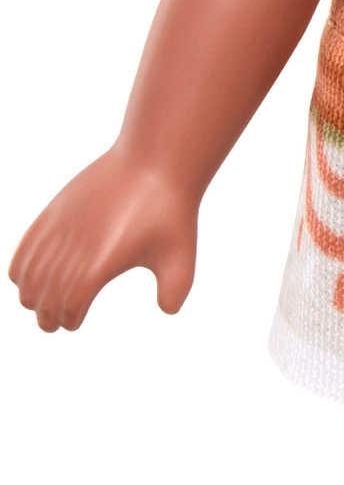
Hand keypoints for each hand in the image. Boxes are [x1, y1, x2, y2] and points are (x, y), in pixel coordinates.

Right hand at [8, 149, 197, 331]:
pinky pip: (26, 245)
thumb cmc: (170, 210)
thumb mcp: (182, 254)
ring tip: (40, 304)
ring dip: (31, 294)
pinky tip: (26, 279)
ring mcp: (63, 225)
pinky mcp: (56, 210)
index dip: (68, 318)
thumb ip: (175, 289)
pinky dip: (20, 267)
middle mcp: (78, 244)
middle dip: (46, 314)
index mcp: (104, 260)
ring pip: (30, 272)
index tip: (74, 323)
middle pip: (46, 293)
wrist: (154, 161)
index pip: (71, 303)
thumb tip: (167, 310)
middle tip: (53, 323)